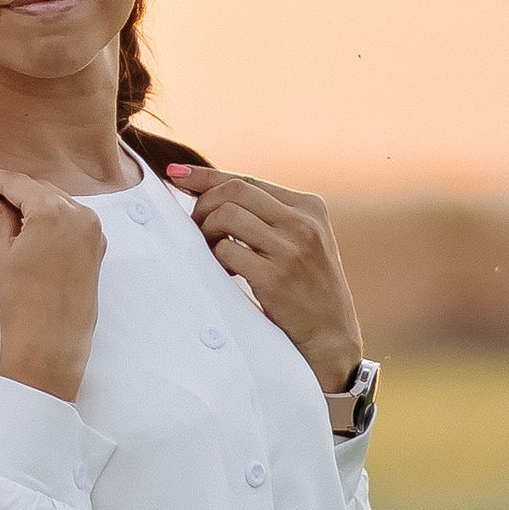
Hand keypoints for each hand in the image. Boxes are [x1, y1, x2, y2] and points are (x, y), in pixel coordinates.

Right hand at [0, 162, 106, 402]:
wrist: (50, 342)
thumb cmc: (22, 300)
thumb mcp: (2, 253)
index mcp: (54, 211)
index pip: (18, 183)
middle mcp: (80, 215)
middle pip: (40, 189)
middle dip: (12, 190)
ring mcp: (93, 231)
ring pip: (57, 203)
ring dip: (32, 204)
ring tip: (2, 213)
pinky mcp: (97, 248)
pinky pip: (71, 221)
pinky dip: (50, 219)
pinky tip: (28, 226)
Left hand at [166, 164, 364, 397]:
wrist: (332, 336)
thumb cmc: (308, 288)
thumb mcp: (302, 242)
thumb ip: (269, 218)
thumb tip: (212, 194)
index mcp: (309, 208)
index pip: (248, 181)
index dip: (206, 176)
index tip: (176, 174)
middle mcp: (302, 223)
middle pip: (234, 191)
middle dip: (203, 204)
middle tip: (195, 227)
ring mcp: (291, 250)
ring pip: (226, 216)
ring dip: (207, 231)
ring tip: (212, 250)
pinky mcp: (275, 278)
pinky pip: (226, 251)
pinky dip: (216, 258)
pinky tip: (226, 271)